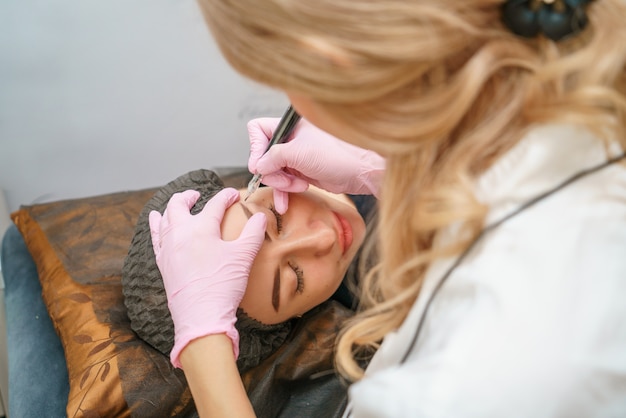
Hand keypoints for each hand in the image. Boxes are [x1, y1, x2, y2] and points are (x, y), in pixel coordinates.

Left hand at [149, 188, 266, 367]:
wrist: (201, 316)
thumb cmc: (223, 285)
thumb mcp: (243, 257)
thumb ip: (253, 234)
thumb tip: (260, 217)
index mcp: (201, 228)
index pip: (214, 204)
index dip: (225, 196)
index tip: (233, 194)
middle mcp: (180, 234)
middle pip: (178, 205)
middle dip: (188, 196)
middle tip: (197, 195)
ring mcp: (168, 249)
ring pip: (163, 219)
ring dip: (170, 208)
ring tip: (176, 205)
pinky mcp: (162, 263)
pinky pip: (156, 238)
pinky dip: (156, 226)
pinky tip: (157, 224)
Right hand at [248, 117, 384, 212]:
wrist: (360, 172)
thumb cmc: (337, 155)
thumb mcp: (298, 153)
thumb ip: (272, 157)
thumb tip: (256, 166)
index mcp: (289, 126)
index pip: (258, 129)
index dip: (256, 147)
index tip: (261, 165)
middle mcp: (291, 139)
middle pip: (264, 156)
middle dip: (273, 172)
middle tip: (286, 180)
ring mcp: (296, 156)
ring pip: (273, 172)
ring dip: (281, 184)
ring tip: (297, 187)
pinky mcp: (302, 172)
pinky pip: (284, 183)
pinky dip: (283, 193)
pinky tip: (285, 203)